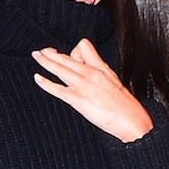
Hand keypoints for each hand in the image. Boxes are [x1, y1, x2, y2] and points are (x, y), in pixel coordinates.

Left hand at [32, 39, 153, 142]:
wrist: (132, 120)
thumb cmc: (126, 106)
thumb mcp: (115, 83)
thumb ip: (101, 76)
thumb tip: (91, 76)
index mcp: (101, 68)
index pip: (84, 48)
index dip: (74, 51)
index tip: (69, 58)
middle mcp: (91, 74)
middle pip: (68, 56)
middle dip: (53, 53)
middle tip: (43, 50)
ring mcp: (84, 86)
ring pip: (60, 68)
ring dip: (45, 61)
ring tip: (36, 56)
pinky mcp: (79, 100)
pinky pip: (58, 88)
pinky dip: (46, 83)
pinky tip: (38, 79)